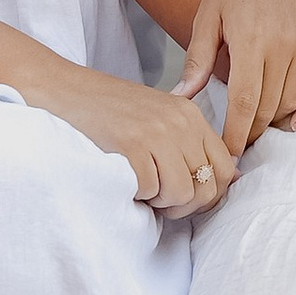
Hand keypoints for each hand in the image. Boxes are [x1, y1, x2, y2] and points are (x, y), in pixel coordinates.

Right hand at [47, 66, 239, 217]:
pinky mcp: (132, 145)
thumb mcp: (160, 116)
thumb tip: (230, 178)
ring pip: (181, 194)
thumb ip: (189, 142)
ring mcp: (157, 132)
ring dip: (159, 201)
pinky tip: (124, 178)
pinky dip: (137, 193)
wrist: (65, 90)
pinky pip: (150, 190)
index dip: (210, 192)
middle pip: (206, 187)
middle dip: (183, 204)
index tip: (186, 197)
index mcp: (191, 115)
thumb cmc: (109, 110)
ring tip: (141, 186)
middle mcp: (180, 122)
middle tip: (158, 198)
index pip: (226, 167)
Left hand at [181, 0, 295, 152]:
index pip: (245, 103)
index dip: (236, 134)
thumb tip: (181, 97)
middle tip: (240, 142)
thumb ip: (197, 60)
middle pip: (270, 106)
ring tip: (261, 127)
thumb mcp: (207, 14)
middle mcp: (283, 41)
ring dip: (277, 120)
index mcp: (250, 38)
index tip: (228, 153)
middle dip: (253, 131)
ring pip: (295, 98)